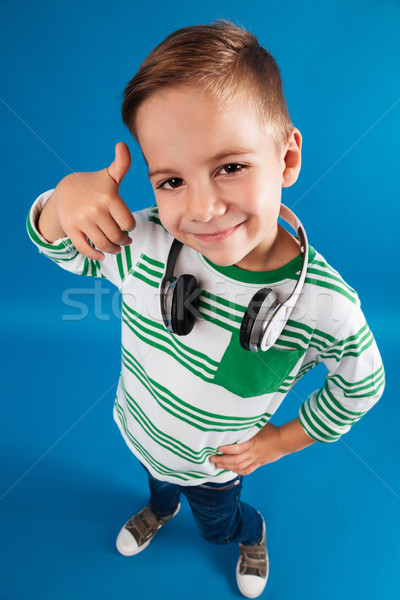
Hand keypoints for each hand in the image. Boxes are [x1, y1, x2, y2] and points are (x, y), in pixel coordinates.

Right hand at [42, 142, 135, 259]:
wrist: (65, 191)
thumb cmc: (94, 185)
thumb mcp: (109, 175)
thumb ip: (121, 164)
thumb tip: (123, 145)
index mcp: (108, 197)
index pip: (128, 223)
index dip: (130, 227)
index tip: (128, 226)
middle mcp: (95, 209)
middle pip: (117, 236)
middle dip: (123, 241)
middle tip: (125, 241)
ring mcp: (82, 221)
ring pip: (104, 245)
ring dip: (113, 250)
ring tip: (116, 248)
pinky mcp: (71, 230)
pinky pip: (86, 249)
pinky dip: (96, 256)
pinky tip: (102, 256)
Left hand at [209, 423, 287, 474]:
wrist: (284, 441)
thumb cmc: (271, 430)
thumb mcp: (258, 424)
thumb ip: (247, 424)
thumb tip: (236, 418)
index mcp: (251, 443)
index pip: (236, 448)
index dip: (226, 449)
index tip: (217, 448)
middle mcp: (252, 453)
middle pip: (235, 460)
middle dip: (222, 460)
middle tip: (212, 459)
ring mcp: (255, 459)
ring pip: (239, 467)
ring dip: (227, 467)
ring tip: (218, 465)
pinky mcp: (258, 463)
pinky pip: (247, 470)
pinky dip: (238, 471)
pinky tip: (232, 470)